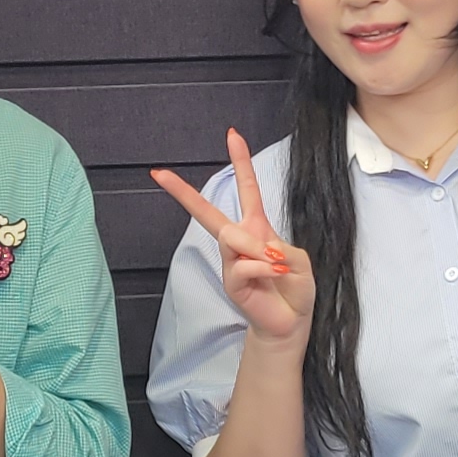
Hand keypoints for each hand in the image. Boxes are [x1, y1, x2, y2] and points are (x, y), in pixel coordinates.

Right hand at [148, 127, 315, 347]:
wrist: (291, 321)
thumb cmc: (294, 288)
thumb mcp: (298, 260)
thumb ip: (280, 248)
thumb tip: (256, 249)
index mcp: (257, 228)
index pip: (247, 189)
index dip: (240, 162)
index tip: (232, 135)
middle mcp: (239, 242)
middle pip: (206, 212)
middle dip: (182, 192)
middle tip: (160, 173)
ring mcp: (231, 262)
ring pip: (231, 236)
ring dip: (255, 247)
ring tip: (276, 263)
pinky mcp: (230, 282)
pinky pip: (241, 265)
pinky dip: (262, 267)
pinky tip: (274, 274)